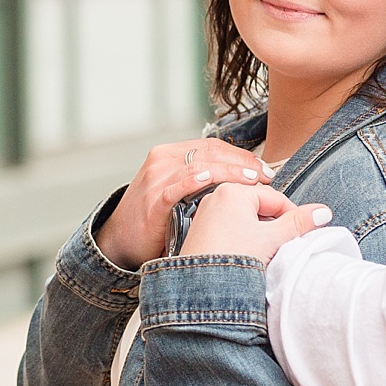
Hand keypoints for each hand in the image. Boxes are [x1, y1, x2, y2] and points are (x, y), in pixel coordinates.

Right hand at [93, 138, 276, 269]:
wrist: (119, 239)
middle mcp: (162, 161)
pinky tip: (212, 183)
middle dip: (242, 162)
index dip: (241, 155)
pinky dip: (195, 182)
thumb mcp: (174, 188)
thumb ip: (199, 179)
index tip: (262, 167)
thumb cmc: (152, 216)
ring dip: (230, 172)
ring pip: (200, 166)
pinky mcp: (153, 201)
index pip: (213, 146)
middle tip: (266, 175)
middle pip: (211, 152)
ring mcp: (156, 180)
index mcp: (170, 154)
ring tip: (252, 181)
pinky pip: (177, 187)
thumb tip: (240, 181)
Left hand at [179, 182, 331, 264]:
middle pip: (260, 207)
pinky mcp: (201, 232)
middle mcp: (216, 197)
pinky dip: (243, 240)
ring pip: (245, 220)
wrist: (201, 290)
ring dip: (260, 234)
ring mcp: (206, 214)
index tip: (303, 233)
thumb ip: (298, 223)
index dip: (293, 217)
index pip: (276, 198)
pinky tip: (248, 257)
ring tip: (266, 254)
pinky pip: (230, 229)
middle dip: (275, 226)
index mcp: (233, 191)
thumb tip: (322, 211)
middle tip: (284, 245)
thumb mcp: (272, 239)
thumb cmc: (231, 259)